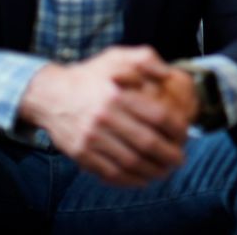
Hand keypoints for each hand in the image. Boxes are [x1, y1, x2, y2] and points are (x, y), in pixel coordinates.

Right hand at [19, 46, 192, 186]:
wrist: (50, 94)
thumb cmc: (90, 75)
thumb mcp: (116, 56)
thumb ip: (146, 59)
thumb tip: (167, 74)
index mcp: (118, 94)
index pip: (158, 116)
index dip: (177, 129)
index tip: (186, 135)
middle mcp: (105, 117)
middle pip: (147, 143)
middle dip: (170, 155)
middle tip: (180, 159)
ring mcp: (91, 138)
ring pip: (130, 162)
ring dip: (153, 171)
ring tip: (165, 171)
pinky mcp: (81, 154)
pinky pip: (110, 173)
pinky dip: (130, 180)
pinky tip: (142, 179)